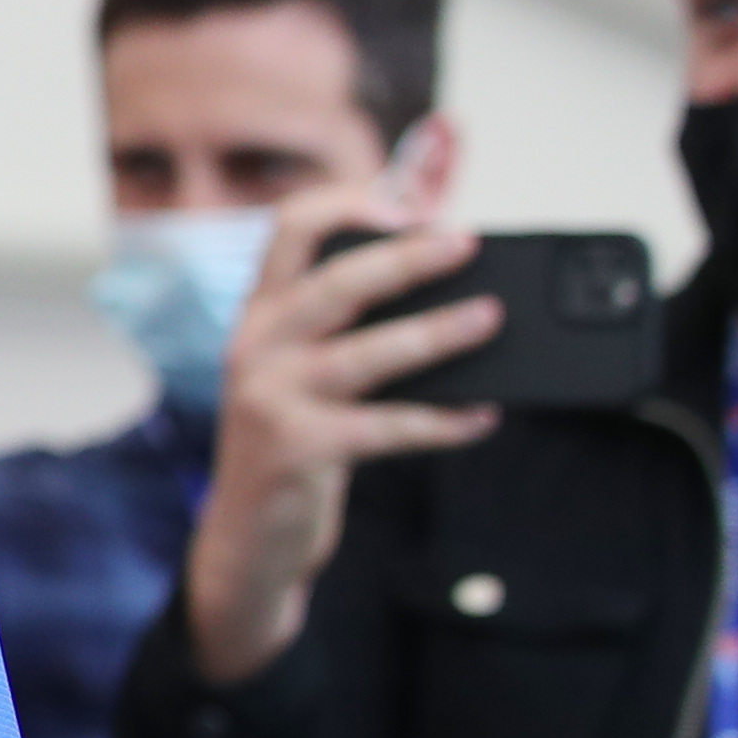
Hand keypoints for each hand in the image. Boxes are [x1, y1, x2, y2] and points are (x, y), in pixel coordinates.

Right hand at [182, 193, 500, 683]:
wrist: (247, 536)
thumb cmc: (292, 442)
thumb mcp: (299, 373)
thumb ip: (345, 330)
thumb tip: (448, 293)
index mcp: (259, 314)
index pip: (289, 230)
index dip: (347, 204)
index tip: (407, 200)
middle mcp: (257, 345)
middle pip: (335, 282)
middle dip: (406, 258)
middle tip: (466, 245)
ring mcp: (272, 397)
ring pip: (367, 352)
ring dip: (437, 334)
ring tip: (490, 319)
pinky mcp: (299, 448)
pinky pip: (388, 426)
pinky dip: (443, 421)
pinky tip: (483, 416)